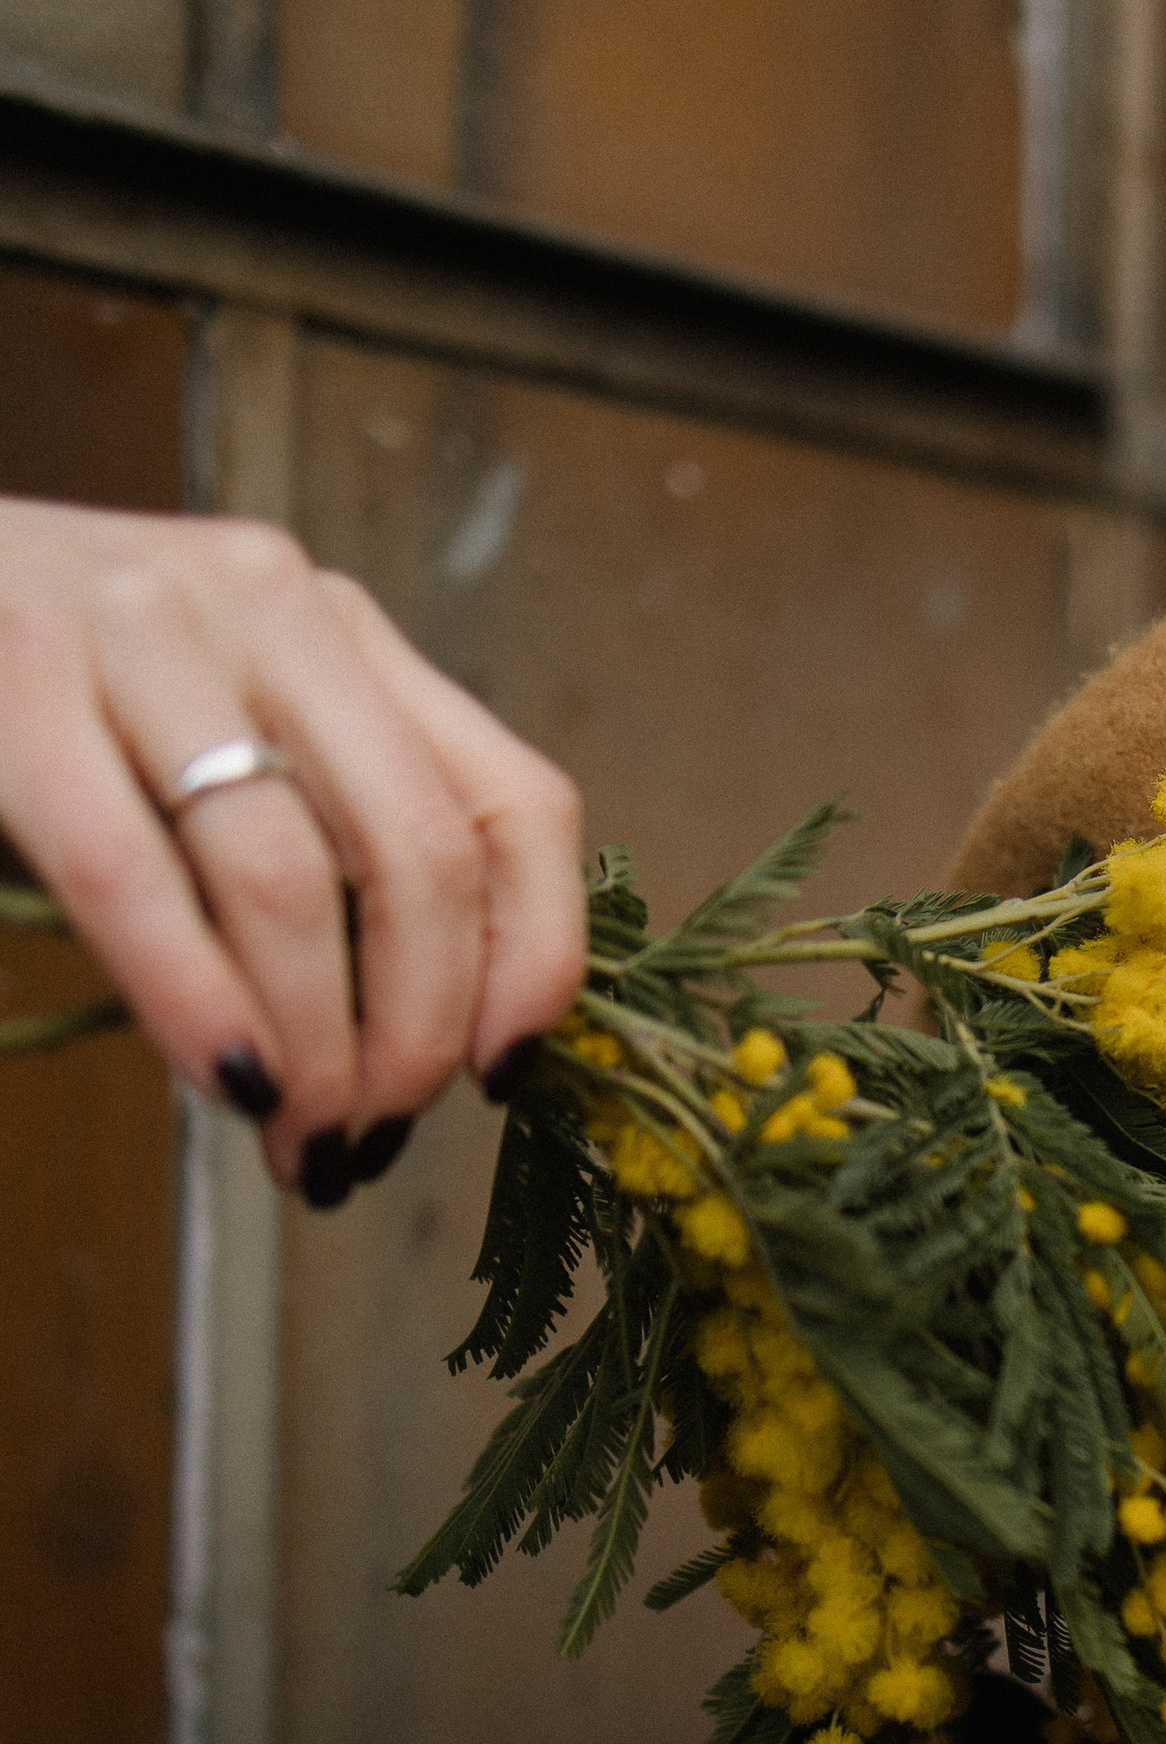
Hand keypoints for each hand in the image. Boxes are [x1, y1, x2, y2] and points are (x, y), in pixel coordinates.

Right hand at [0, 501, 587, 1198]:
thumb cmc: (52, 705)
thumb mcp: (217, 744)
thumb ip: (322, 843)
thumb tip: (428, 1045)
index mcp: (342, 631)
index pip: (516, 803)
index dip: (536, 962)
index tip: (503, 1078)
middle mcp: (268, 603)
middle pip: (419, 856)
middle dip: (414, 1036)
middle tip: (368, 1140)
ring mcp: (143, 624)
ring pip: (290, 877)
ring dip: (314, 1047)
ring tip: (297, 1140)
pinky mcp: (18, 676)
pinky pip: (132, 873)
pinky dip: (196, 999)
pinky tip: (230, 1078)